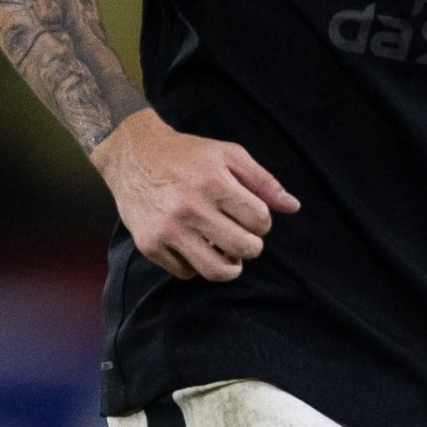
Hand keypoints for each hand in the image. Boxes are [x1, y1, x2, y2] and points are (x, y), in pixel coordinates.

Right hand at [92, 109, 298, 281]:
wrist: (132, 154)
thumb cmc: (187, 154)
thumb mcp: (228, 155)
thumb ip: (263, 181)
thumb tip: (294, 207)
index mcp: (213, 182)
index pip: (260, 221)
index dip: (262, 220)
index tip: (250, 213)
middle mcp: (189, 208)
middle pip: (244, 249)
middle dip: (251, 245)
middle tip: (242, 236)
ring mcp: (167, 230)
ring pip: (216, 271)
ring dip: (230, 265)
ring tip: (227, 252)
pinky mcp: (150, 245)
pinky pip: (186, 272)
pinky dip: (196, 264)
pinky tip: (194, 244)